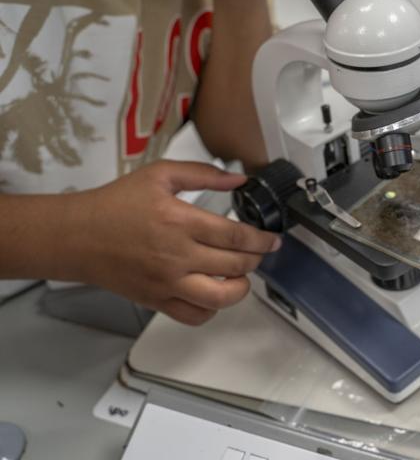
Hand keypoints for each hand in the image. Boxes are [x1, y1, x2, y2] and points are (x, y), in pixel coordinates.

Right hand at [72, 161, 280, 324]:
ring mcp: (167, 283)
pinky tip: (214, 293)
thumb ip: (203, 174)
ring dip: (241, 287)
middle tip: (260, 252)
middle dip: (257, 259)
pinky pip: (195, 316)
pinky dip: (212, 310)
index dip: (262, 239)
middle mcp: (177, 256)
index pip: (236, 236)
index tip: (272, 239)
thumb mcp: (159, 175)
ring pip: (221, 298)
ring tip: (241, 275)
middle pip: (236, 265)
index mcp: (180, 222)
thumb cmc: (115, 205)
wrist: (77, 236)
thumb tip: (239, 180)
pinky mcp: (157, 301)